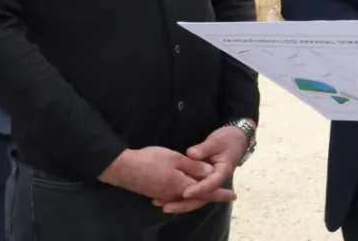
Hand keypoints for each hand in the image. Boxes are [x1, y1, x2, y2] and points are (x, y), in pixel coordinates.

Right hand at [98, 147, 221, 201]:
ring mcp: (164, 196)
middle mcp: (174, 195)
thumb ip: (193, 166)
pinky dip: (183, 195)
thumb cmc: (151, 160)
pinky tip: (184, 190)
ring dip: (197, 196)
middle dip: (210, 196)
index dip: (220, 194)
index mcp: (182, 186)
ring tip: (208, 192)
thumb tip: (209, 172)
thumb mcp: (176, 158)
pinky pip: (174, 197)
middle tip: (225, 195)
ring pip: (185, 198)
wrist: (124, 169)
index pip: (206, 192)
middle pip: (196, 198)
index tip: (233, 196)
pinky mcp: (156, 194)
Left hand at [153, 126, 248, 213]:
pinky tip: (163, 198)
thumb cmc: (229, 139)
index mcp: (222, 171)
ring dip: (179, 202)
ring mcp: (207, 181)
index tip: (185, 193)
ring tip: (161, 204)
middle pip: (201, 197)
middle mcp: (214, 180)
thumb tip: (191, 154)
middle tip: (167, 207)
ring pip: (195, 196)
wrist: (236, 139)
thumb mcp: (217, 140)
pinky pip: (191, 189)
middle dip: (184, 203)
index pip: (211, 184)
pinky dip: (178, 194)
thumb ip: (204, 148)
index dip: (198, 189)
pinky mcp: (201, 179)